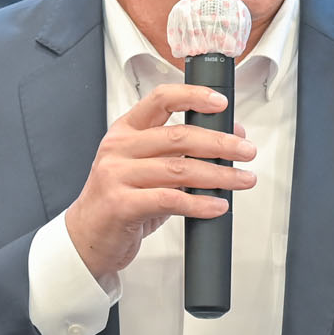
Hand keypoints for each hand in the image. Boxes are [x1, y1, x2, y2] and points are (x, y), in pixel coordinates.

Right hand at [64, 82, 255, 280]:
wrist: (87, 238)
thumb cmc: (120, 202)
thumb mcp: (145, 169)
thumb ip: (178, 153)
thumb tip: (227, 139)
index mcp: (125, 131)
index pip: (161, 100)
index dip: (194, 96)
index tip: (221, 103)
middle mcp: (119, 148)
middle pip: (179, 136)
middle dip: (220, 143)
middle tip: (246, 151)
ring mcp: (117, 175)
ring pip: (180, 169)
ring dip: (219, 175)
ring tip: (242, 180)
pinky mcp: (122, 205)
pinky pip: (171, 200)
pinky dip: (200, 203)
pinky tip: (217, 205)